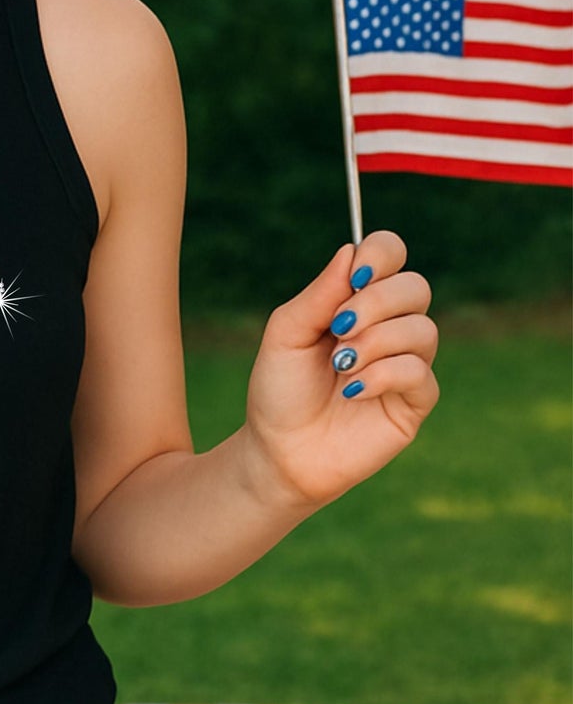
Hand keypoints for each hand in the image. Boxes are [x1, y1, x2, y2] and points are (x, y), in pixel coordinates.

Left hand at [243, 229, 440, 510]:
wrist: (279, 452)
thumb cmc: (280, 391)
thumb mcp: (286, 335)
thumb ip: (319, 294)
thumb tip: (350, 251)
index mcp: (357, 302)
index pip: (391, 255)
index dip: (382, 253)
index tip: (357, 273)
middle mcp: (389, 327)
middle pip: (415, 287)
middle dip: (376, 303)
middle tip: (338, 329)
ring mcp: (407, 363)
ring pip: (423, 329)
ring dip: (375, 343)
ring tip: (340, 366)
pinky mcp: (415, 401)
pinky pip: (420, 372)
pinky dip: (385, 375)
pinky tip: (352, 392)